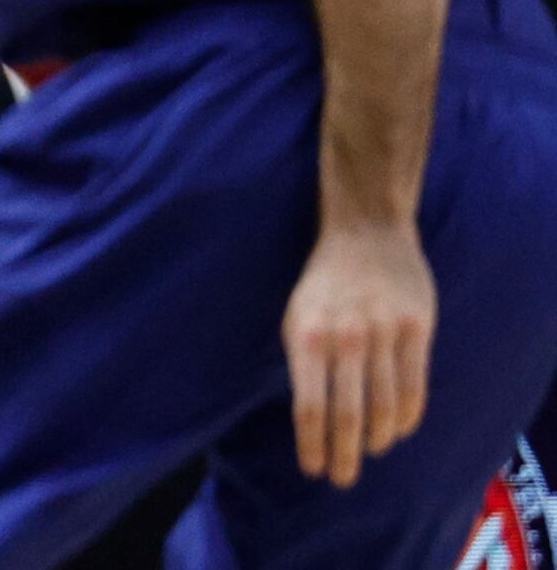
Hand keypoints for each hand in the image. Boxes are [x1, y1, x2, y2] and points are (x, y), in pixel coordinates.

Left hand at [281, 219, 435, 487]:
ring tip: (370, 451)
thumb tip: (311, 418)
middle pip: (347, 414)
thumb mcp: (296, 315)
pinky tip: (397, 430)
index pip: (309, 406)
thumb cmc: (324, 282)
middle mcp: (344, 338)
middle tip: (343, 479)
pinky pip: (415, 386)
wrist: (366, 232)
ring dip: (377, 438)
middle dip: (344, 454)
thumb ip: (304, 361)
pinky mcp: (416, 329)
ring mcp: (382, 333)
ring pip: (385, 406)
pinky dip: (407, 417)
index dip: (312, 444)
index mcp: (306, 337)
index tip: (313, 470)